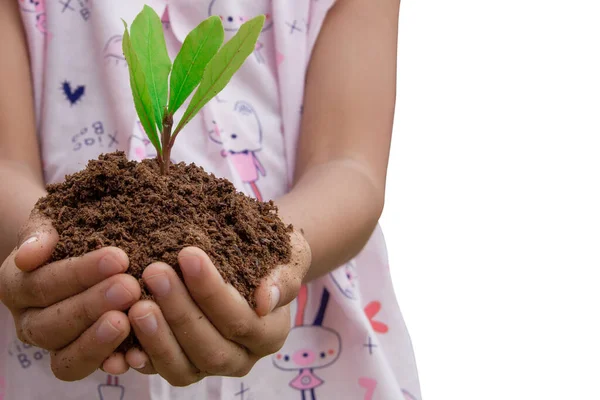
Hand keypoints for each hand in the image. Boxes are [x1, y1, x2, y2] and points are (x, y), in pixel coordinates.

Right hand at [0, 215, 140, 380]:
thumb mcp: (52, 223)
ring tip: (129, 320)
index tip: (119, 257)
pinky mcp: (84, 359)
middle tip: (129, 287)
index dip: (79, 273)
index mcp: (17, 287)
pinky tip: (136, 352)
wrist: (80, 248)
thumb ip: (40, 234)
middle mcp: (30, 323)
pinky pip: (92, 370)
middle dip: (92, 306)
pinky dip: (114, 363)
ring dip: (99, 341)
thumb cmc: (68, 233)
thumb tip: (29, 256)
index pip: (42, 284)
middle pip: (52, 325)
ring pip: (66, 359)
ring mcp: (56, 346)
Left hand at [123, 230, 310, 385]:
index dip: (212, 291)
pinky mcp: (183, 367)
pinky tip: (122, 335)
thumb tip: (264, 299)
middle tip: (155, 272)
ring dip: (157, 337)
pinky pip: (159, 371)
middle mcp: (242, 358)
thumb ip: (282, 278)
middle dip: (180, 312)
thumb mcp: (288, 257)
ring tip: (136, 303)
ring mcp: (210, 366)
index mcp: (270, 334)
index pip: (241, 320)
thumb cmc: (271, 257)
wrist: (256, 265)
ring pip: (183, 369)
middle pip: (210, 348)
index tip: (188, 254)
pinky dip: (140, 357)